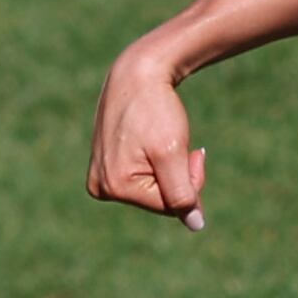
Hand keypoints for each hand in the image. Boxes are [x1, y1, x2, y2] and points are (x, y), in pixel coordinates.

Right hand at [88, 48, 206, 229]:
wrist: (137, 72)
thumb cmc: (155, 109)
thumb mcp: (172, 153)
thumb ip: (183, 194)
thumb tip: (196, 225)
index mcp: (113, 187)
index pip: (170, 205)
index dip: (191, 180)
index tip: (196, 151)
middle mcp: (100, 186)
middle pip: (159, 199)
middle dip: (179, 173)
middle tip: (180, 141)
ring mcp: (100, 176)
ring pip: (154, 187)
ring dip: (169, 166)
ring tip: (160, 135)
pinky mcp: (105, 165)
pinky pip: (143, 175)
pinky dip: (157, 160)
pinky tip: (150, 138)